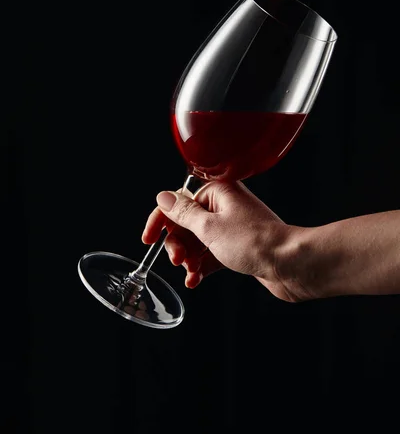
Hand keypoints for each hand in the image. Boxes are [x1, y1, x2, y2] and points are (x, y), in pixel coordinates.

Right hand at [142, 180, 303, 300]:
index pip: (178, 203)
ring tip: (190, 272)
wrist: (290, 264)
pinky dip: (201, 267)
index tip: (148, 240)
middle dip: (177, 244)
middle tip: (177, 260)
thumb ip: (183, 213)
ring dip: (188, 258)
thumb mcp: (210, 228)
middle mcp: (223, 206)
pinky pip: (210, 255)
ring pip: (196, 242)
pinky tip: (195, 280)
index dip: (160, 221)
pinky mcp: (237, 247)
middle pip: (185, 224)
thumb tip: (163, 197)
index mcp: (217, 192)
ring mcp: (231, 227)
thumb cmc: (255, 242)